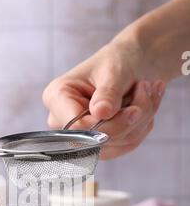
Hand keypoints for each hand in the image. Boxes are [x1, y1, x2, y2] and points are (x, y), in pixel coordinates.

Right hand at [42, 39, 165, 159]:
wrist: (133, 61)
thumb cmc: (118, 59)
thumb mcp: (114, 70)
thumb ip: (108, 93)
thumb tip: (100, 113)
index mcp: (57, 97)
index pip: (77, 127)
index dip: (108, 124)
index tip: (134, 109)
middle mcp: (64, 121)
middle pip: (97, 140)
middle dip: (130, 120)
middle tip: (145, 90)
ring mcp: (81, 135)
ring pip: (116, 144)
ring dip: (141, 120)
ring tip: (146, 91)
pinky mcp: (99, 143)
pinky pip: (125, 145)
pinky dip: (142, 126)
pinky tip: (146, 105)